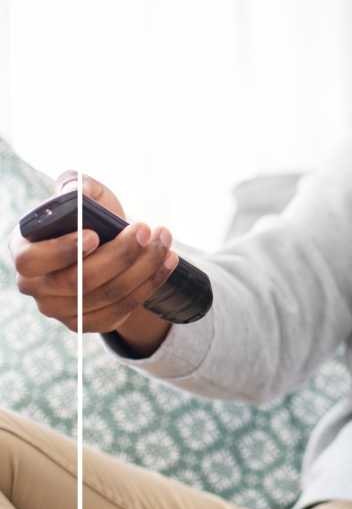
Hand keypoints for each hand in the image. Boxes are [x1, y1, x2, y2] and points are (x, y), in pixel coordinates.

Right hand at [7, 172, 178, 338]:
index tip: (95, 234)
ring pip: (106, 296)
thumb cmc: (92, 218)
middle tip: (147, 230)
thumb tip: (78, 190)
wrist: (110, 245)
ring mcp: (59, 310)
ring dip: (143, 267)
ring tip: (165, 240)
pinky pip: (121, 311)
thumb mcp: (86, 195)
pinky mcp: (88, 322)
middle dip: (120, 254)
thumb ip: (77, 186)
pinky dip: (150, 285)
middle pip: (78, 281)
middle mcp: (36, 286)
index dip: (62, 250)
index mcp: (25, 251)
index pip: (31, 260)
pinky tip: (168, 262)